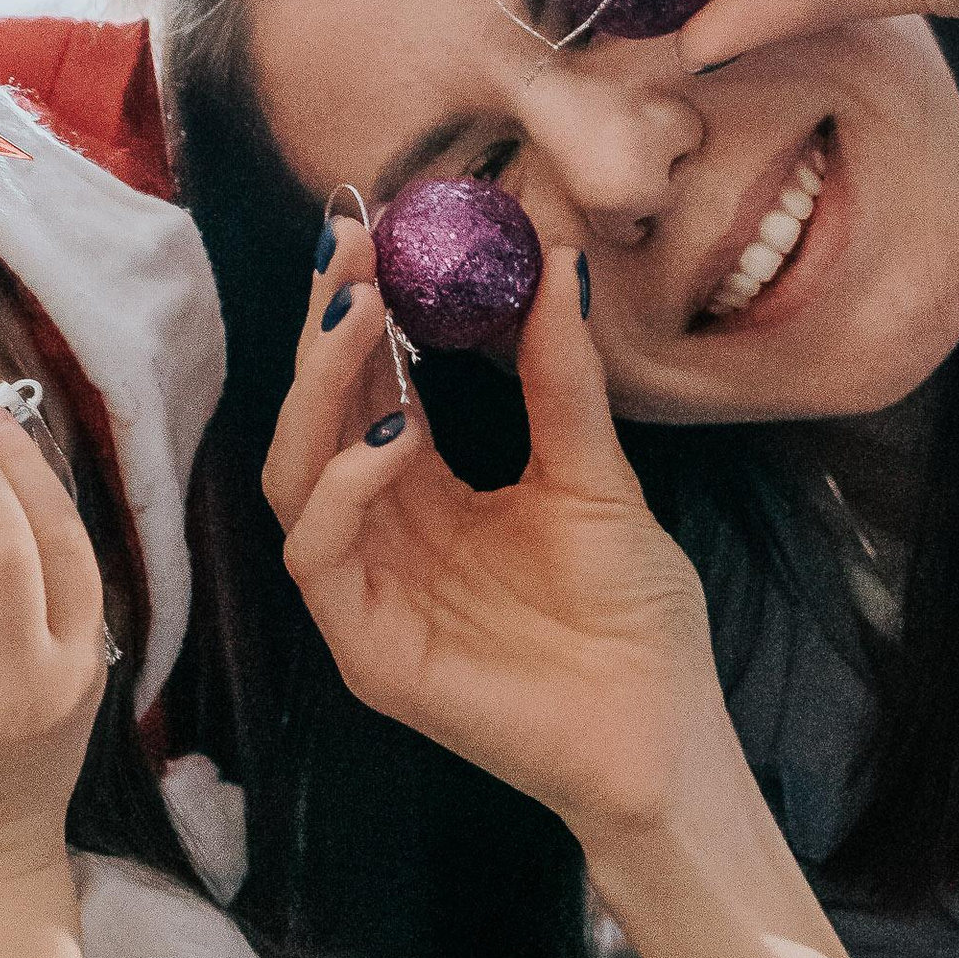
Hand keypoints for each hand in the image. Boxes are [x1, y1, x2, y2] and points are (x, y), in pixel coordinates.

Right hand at [266, 218, 740, 858]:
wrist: (664, 733)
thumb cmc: (633, 620)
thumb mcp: (596, 474)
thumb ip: (562, 377)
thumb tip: (556, 258)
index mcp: (427, 492)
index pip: (367, 385)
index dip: (360, 308)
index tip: (372, 224)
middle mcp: (382, 534)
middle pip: (314, 419)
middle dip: (324, 329)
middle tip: (354, 248)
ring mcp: (367, 593)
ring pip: (294, 477)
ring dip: (320, 389)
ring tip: (363, 314)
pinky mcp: (366, 650)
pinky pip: (319, 557)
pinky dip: (343, 487)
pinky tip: (392, 431)